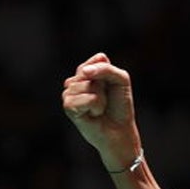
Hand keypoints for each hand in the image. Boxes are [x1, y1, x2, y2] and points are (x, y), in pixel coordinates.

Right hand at [62, 52, 141, 170]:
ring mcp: (69, 93)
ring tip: (99, 108)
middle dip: (104, 86)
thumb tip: (84, 72)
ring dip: (101, 98)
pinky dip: (95, 106)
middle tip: (106, 100)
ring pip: (87, 85)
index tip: (113, 85)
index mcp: (88, 71)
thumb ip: (105, 68)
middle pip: (91, 71)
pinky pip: (85, 98)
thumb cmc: (120, 105)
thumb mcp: (120, 80)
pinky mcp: (68, 106)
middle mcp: (76, 80)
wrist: (119, 130)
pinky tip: (94, 114)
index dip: (109, 72)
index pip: (98, 58)